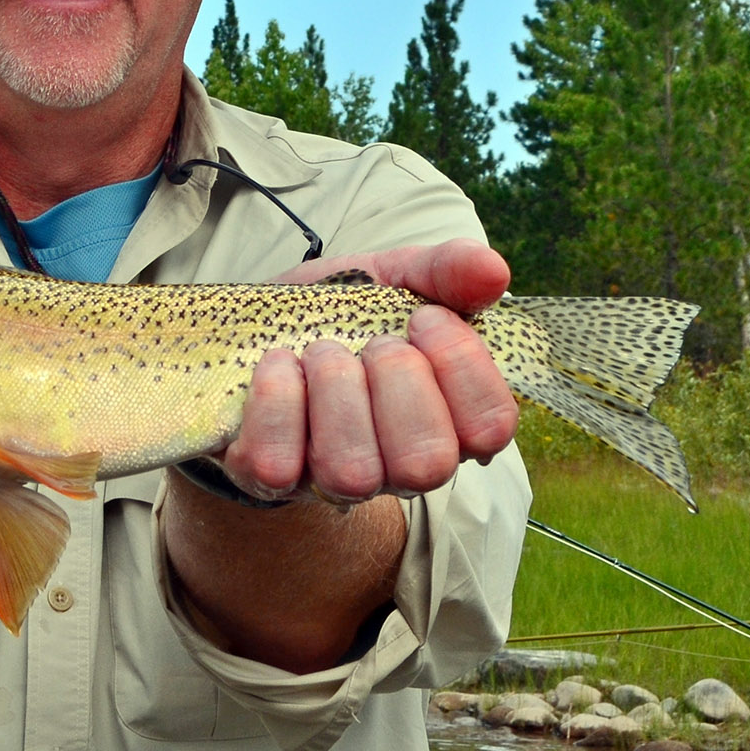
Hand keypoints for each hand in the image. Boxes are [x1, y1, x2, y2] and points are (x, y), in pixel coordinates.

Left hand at [220, 238, 517, 502]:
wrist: (256, 327)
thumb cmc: (344, 312)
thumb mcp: (396, 277)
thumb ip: (446, 270)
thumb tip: (493, 271)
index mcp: (448, 420)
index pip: (490, 425)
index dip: (461, 363)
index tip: (423, 316)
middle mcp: (399, 467)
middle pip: (426, 459)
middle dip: (396, 378)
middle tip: (371, 342)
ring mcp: (334, 481)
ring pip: (352, 470)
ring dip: (334, 388)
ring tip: (320, 350)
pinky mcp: (271, 478)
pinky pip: (277, 464)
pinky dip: (276, 400)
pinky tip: (278, 365)